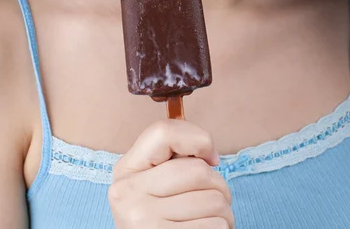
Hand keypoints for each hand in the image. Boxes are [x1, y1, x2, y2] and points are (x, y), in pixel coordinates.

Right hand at [109, 119, 234, 227]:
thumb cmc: (164, 218)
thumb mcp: (156, 183)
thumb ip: (174, 160)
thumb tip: (209, 155)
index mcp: (125, 170)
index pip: (163, 131)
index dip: (197, 138)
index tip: (209, 157)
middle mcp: (127, 194)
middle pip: (198, 171)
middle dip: (219, 184)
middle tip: (212, 197)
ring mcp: (143, 222)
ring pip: (214, 200)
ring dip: (224, 211)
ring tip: (208, 219)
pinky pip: (215, 226)